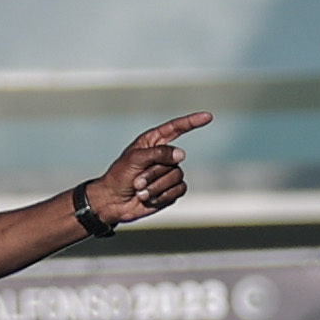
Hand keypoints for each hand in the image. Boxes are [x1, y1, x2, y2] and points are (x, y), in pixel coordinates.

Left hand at [86, 113, 211, 225]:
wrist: (112, 202)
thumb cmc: (118, 177)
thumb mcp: (135, 159)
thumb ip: (158, 153)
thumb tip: (181, 154)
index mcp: (153, 142)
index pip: (176, 128)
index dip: (192, 122)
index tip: (207, 117)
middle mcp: (163, 156)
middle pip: (174, 160)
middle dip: (153, 173)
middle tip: (136, 181)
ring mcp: (168, 173)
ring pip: (177, 176)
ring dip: (156, 186)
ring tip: (140, 191)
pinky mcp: (170, 190)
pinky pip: (178, 190)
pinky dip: (162, 196)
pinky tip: (149, 199)